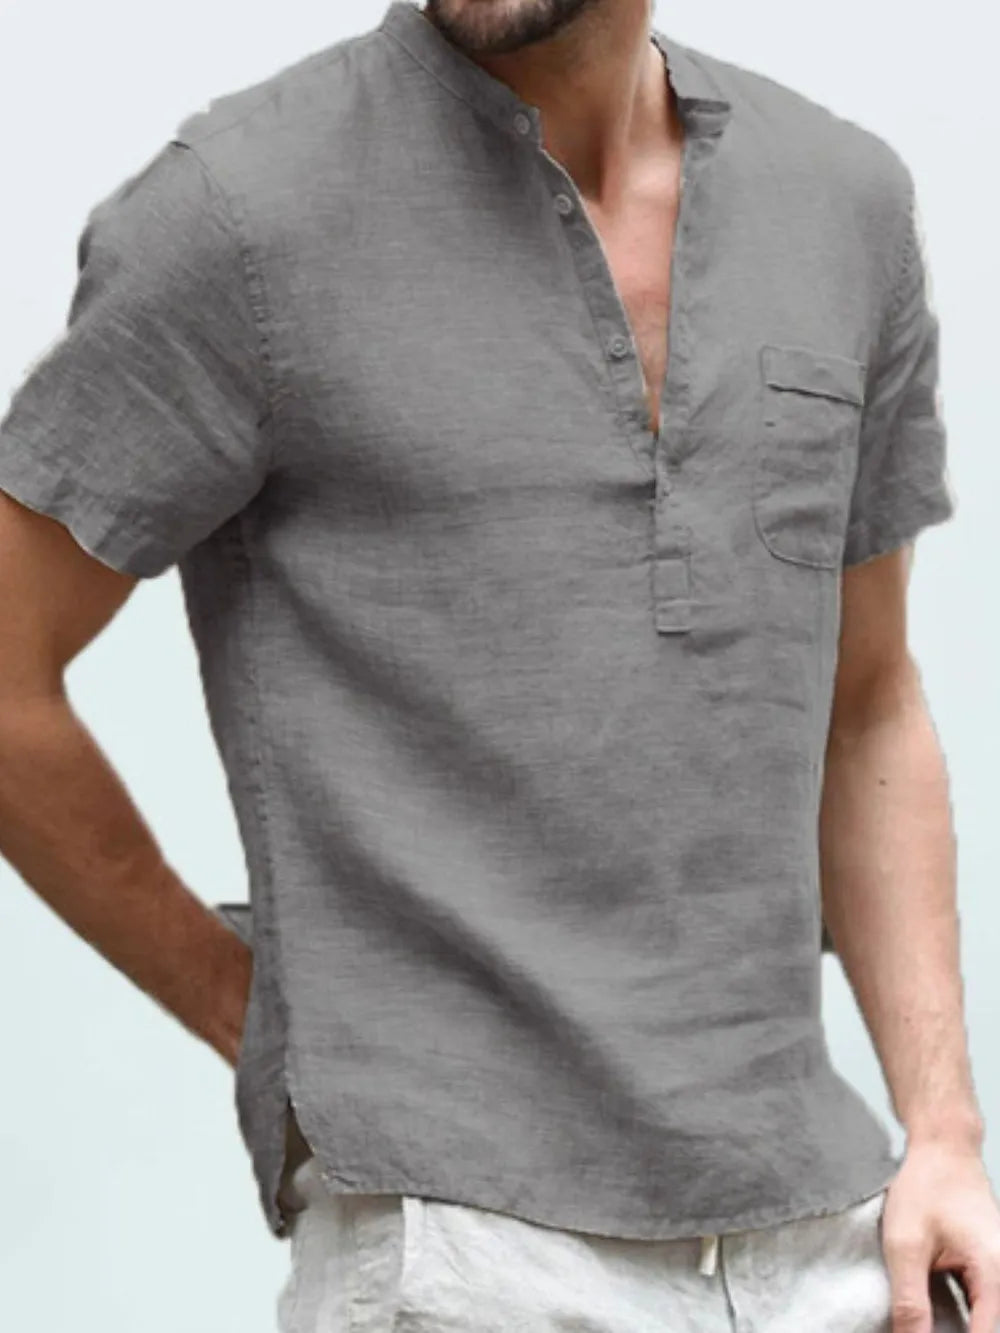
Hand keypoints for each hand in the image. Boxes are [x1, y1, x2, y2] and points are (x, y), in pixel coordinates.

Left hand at [881, 1140, 999, 1332]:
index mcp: (994, 1276)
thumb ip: (910, 1302)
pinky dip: (958, 1317)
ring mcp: (999, 1276)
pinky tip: (931, 1318)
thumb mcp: (906, 1245)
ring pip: (983, 1321)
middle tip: (915, 1328)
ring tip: (922, 1324)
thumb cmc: (927, 1186)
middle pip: (986, 1331)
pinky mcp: (989, 1273)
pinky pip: (979, 1307)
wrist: (944, 1149)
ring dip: (954, 1328)